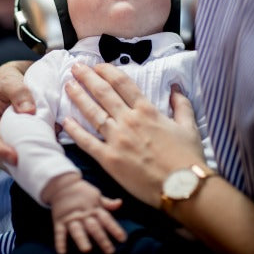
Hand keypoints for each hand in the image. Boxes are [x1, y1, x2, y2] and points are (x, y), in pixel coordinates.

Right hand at [0, 60, 34, 168]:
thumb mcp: (11, 80)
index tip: (13, 158)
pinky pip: (22, 150)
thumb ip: (19, 92)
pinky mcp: (16, 139)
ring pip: (9, 156)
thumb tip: (28, 111)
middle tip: (31, 165)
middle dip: (11, 162)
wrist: (17, 78)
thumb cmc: (10, 78)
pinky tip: (46, 153)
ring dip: (23, 161)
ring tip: (40, 161)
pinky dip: (32, 154)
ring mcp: (4, 137)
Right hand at [43, 173, 125, 253]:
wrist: (63, 183)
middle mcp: (84, 214)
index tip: (123, 239)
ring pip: (77, 230)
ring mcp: (71, 217)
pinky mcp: (59, 220)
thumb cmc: (82, 191)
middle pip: (94, 228)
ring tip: (87, 249)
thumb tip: (120, 203)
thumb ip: (108, 203)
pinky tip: (62, 252)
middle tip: (110, 251)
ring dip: (82, 239)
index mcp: (94, 208)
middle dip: (102, 239)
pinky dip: (60, 242)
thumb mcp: (96, 195)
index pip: (107, 219)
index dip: (115, 228)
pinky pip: (59, 232)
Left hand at [63, 63, 205, 208]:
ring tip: (68, 85)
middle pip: (103, 93)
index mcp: (147, 111)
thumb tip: (175, 88)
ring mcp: (117, 139)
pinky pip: (87, 142)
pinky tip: (65, 121)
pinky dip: (75, 131)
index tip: (97, 65)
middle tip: (75, 67)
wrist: (182, 187)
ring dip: (78, 97)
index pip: (122, 83)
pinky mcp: (109, 159)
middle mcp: (128, 120)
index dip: (107, 71)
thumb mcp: (188, 127)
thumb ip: (181, 104)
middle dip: (87, 77)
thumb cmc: (187, 157)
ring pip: (93, 112)